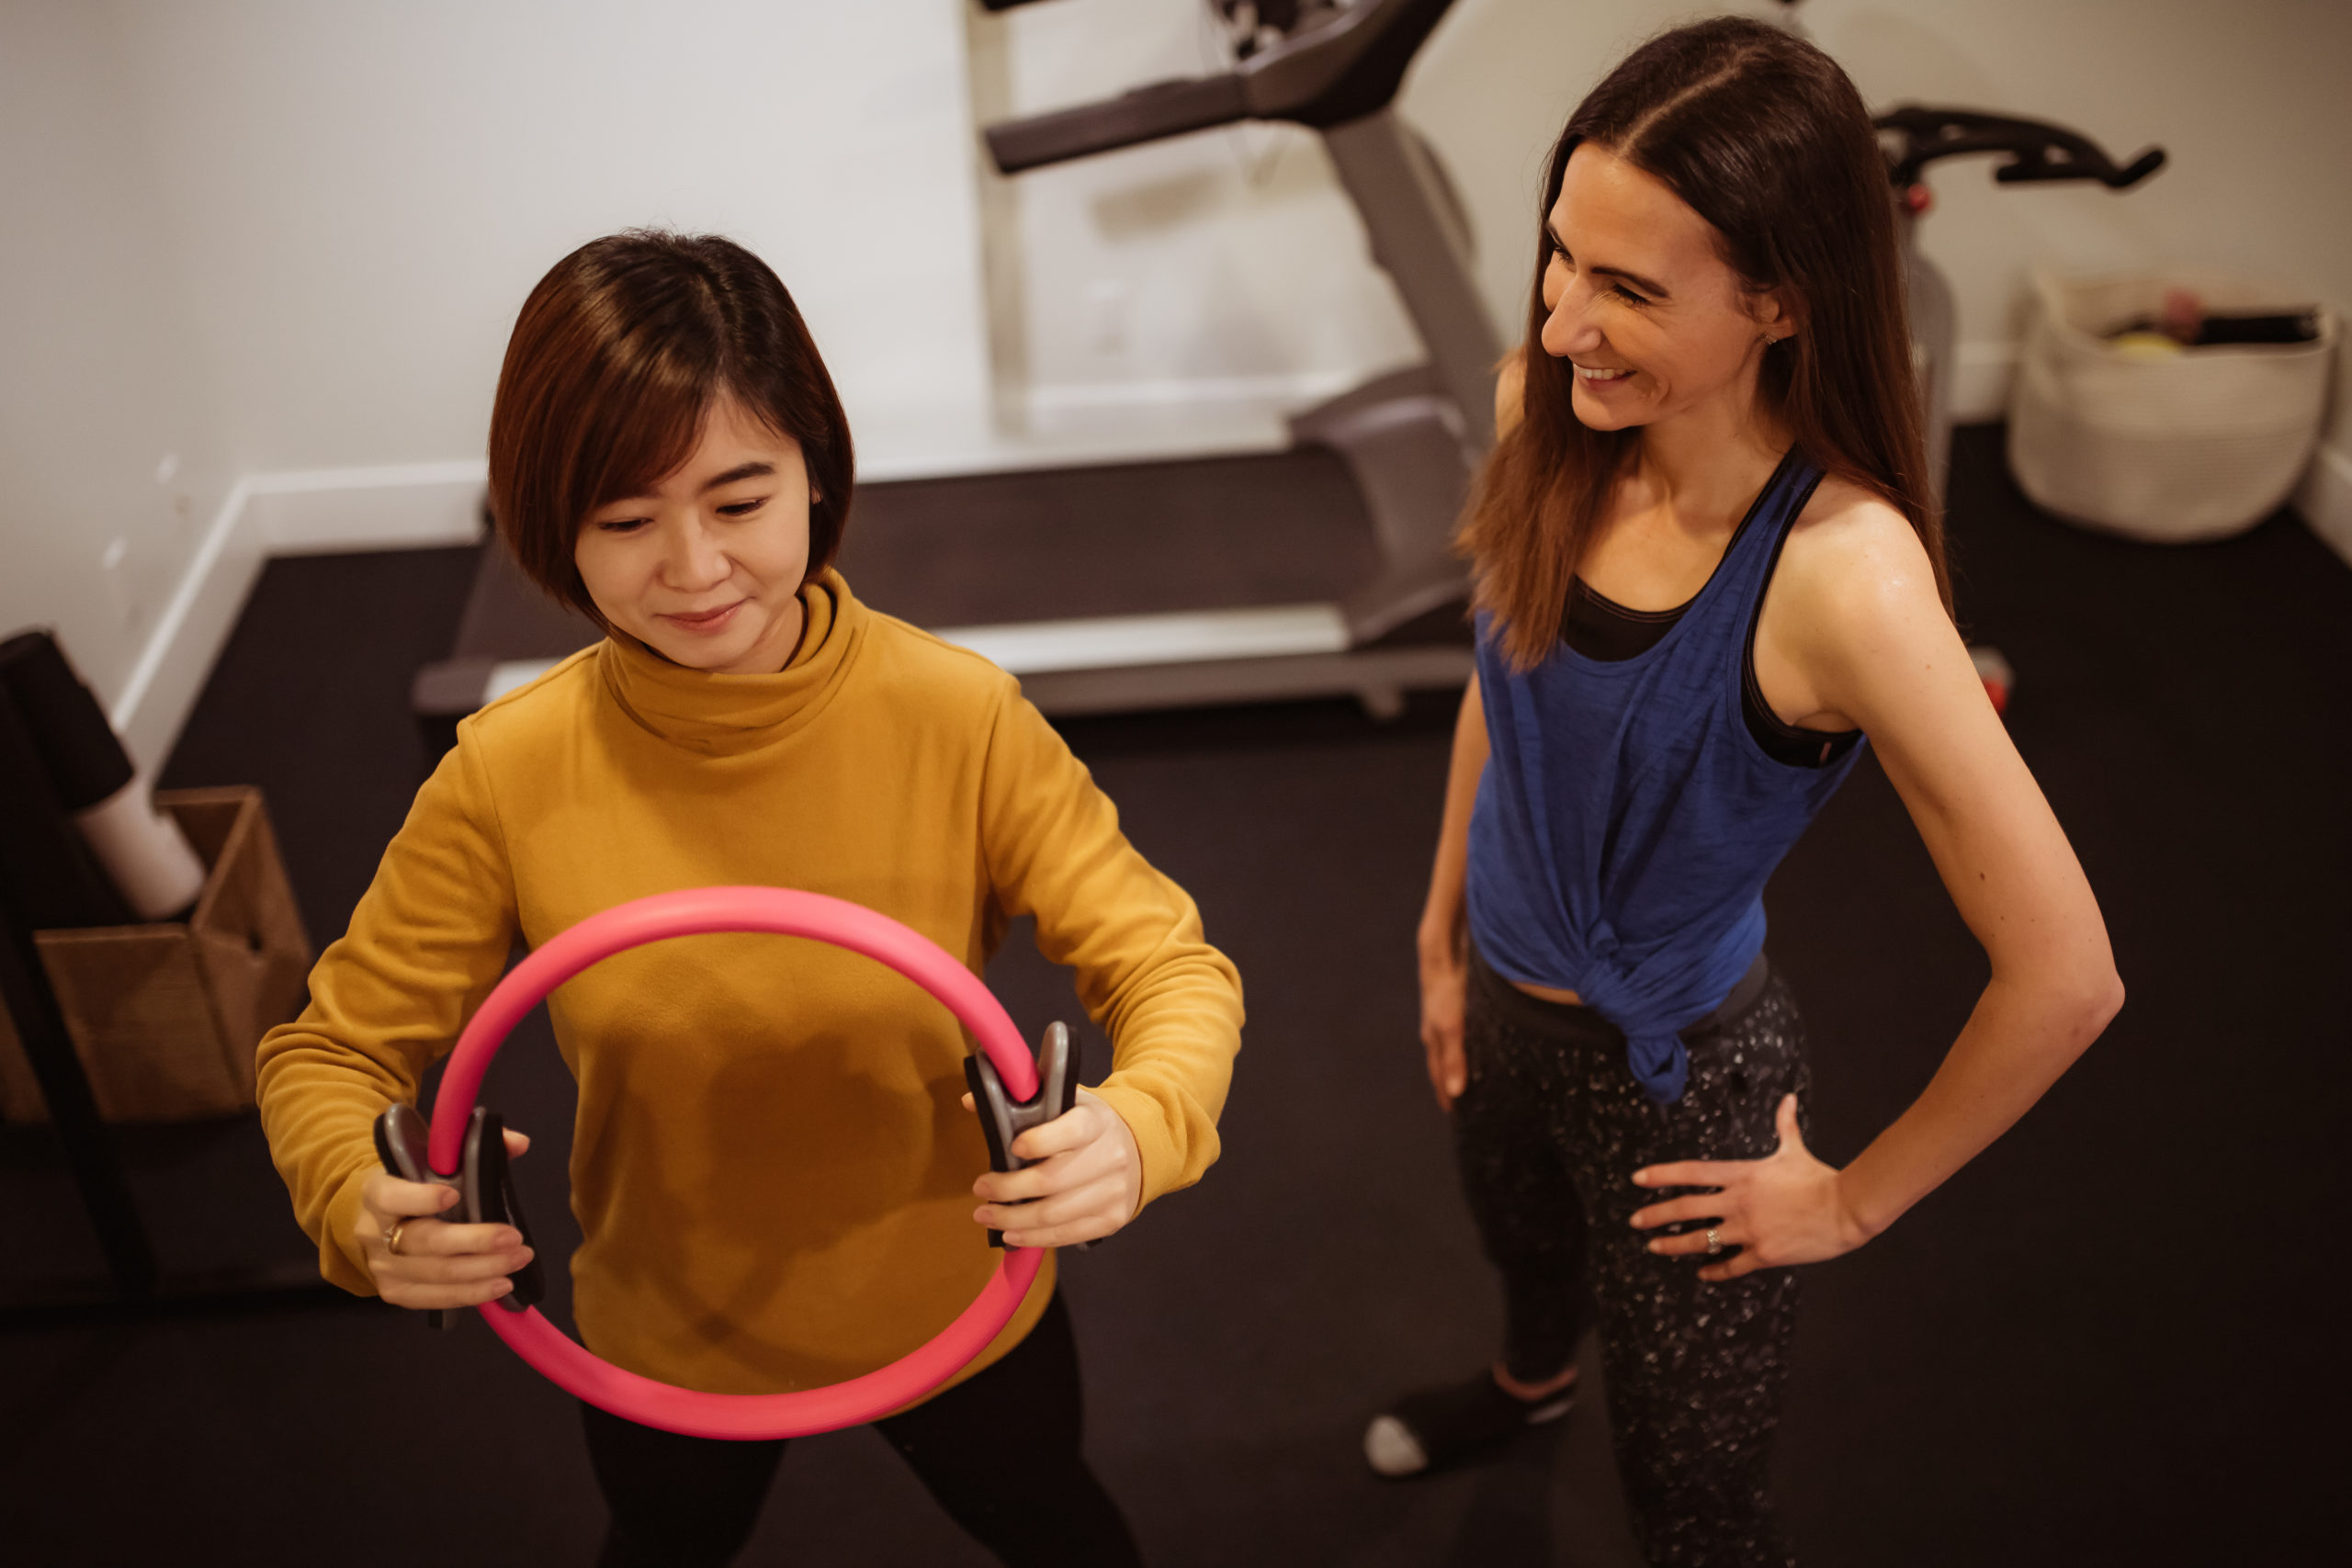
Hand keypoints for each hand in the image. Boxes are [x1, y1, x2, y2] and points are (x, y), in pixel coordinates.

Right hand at [355, 1127, 535, 1309]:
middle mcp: (373, 1232)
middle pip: (423, 1242)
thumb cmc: (412, 1182)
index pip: (392, 1197)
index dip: (420, 1198)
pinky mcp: (393, 1291)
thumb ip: (471, 1146)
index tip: (454, 1196)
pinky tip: (500, 1285)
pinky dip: (469, 1294)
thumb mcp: (430, 1157)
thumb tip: (518, 1143)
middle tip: (514, 1238)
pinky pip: (432, 1298)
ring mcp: (381, 1266)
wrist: (374, 1217)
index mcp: (376, 1191)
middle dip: (473, 1242)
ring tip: (518, 1260)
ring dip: (481, 1271)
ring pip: (433, 1274)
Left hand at [965, 1087, 1141, 1248]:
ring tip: (986, 1215)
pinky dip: (1034, 1237)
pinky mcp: (1111, 1219)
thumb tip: (971, 1101)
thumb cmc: (1090, 1126)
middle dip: (1008, 1189)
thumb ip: (1023, 1100)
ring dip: (1013, 1219)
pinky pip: (1067, 1235)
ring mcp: (1113, 1191)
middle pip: (1051, 1180)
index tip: (1012, 1147)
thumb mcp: (1067, 1101)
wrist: (1141, 1148)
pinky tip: (1012, 1233)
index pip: (1071, 1131)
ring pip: (1054, 1214)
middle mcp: (1110, 1156)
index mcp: (1096, 1121)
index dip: (1039, 1142)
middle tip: (981, 1188)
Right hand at [1419, 941, 1467, 1111]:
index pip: (1439, 1074)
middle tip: (1466, 1103)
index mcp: (1434, 1039)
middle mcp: (1439, 1028)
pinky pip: (1468, 1030)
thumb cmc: (1445, 991)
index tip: (1455, 1115)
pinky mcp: (1462, 1001)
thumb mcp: (1450, 1027)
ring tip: (1478, 1076)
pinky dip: (1474, 1043)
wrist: (1444, 951)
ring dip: (1464, 1063)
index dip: (1445, 1094)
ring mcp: (1449, 1014)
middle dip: (1453, 1082)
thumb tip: (1454, 1093)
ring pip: (1457, 1046)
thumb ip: (1453, 1058)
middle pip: (1446, 1062)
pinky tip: (1487, 1041)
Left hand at [1628, 1097, 1868, 1281]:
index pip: (1691, 1173)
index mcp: (1741, 1175)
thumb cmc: (1819, 1178)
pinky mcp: (1763, 1253)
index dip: (1661, 1175)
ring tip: (1655, 1247)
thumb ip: (1785, 1125)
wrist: (1845, 1209)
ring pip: (1702, 1240)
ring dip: (1675, 1245)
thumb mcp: (1795, 1150)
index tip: (1638, 1179)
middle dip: (1657, 1215)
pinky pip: (1731, 1265)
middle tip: (1635, 1221)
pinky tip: (1702, 1273)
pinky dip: (1714, 1270)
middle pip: (1686, 1209)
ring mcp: (1749, 1230)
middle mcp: (1738, 1202)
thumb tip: (1788, 1098)